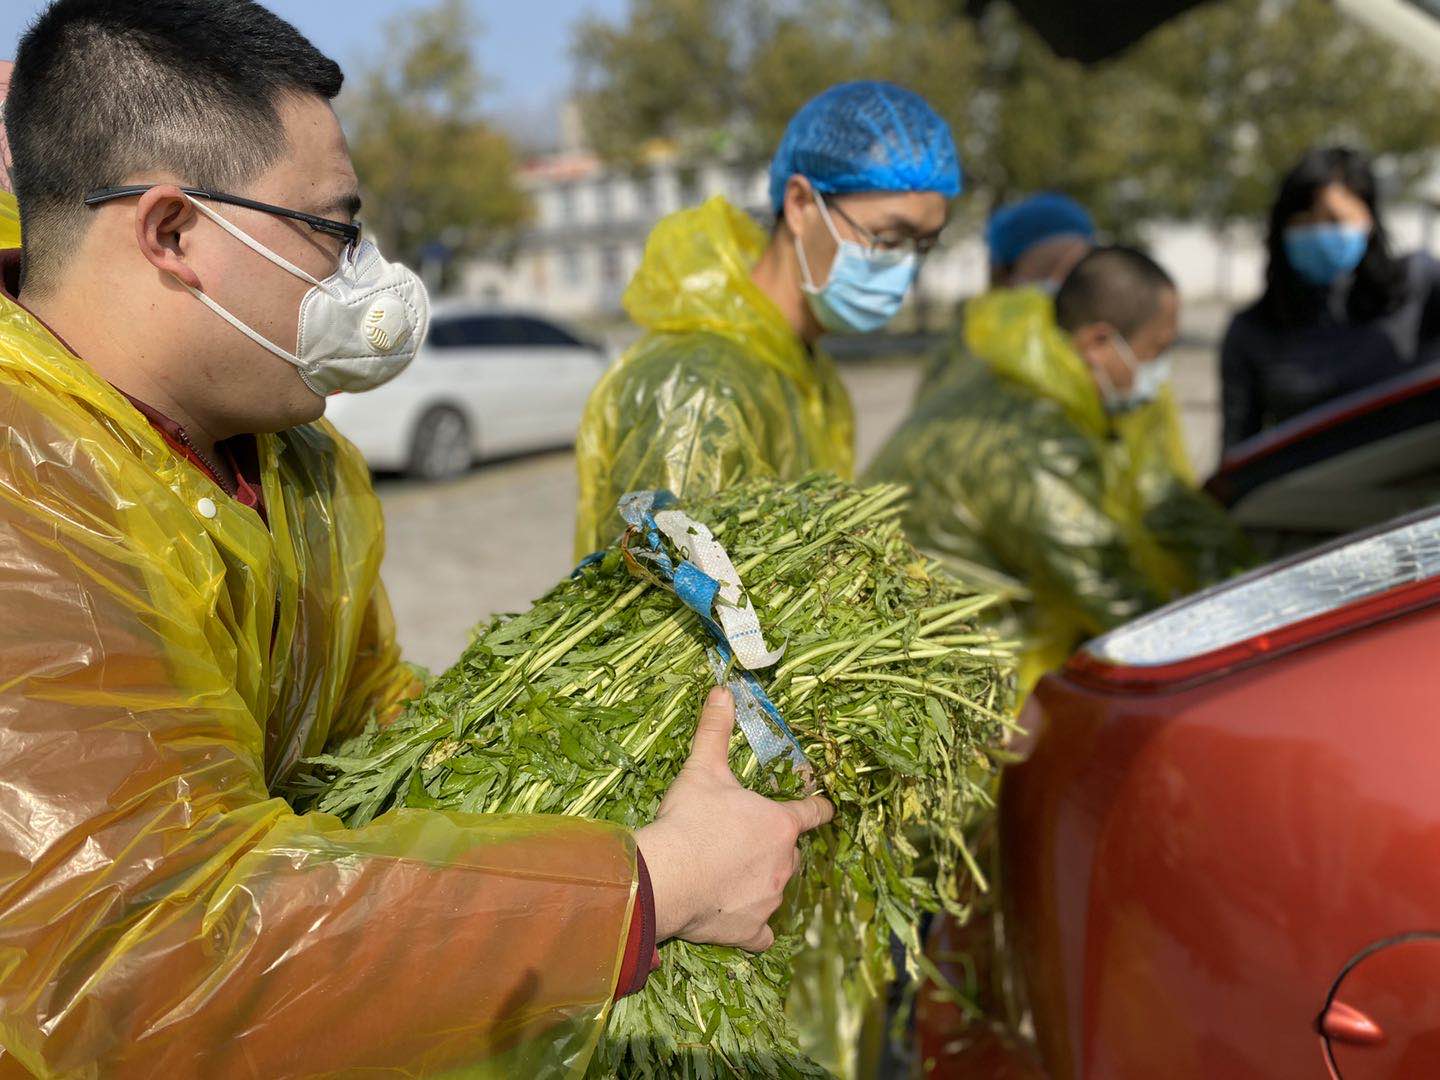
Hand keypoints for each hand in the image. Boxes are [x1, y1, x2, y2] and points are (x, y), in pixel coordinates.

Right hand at [635, 687, 833, 951]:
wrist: (666, 878)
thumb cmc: (690, 820)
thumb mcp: (702, 769)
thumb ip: (714, 731)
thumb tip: (722, 690)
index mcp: (780, 824)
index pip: (812, 812)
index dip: (818, 807)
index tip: (825, 806)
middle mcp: (785, 862)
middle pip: (793, 854)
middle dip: (777, 848)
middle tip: (747, 842)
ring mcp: (771, 898)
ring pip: (777, 889)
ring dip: (763, 883)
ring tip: (731, 876)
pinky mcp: (752, 930)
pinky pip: (762, 933)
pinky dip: (755, 929)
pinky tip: (740, 922)